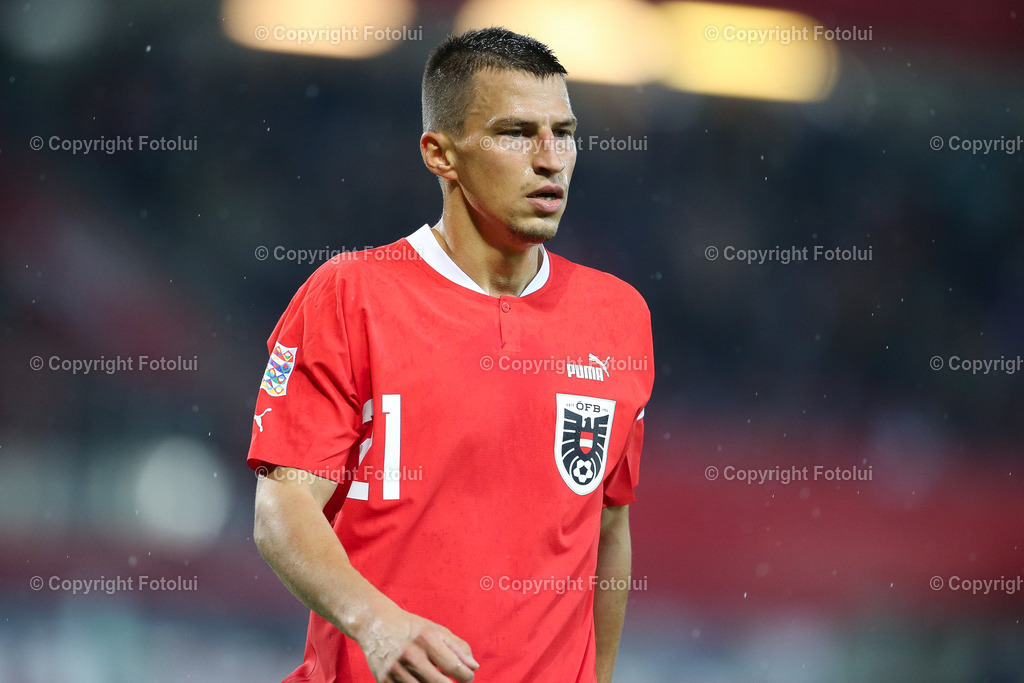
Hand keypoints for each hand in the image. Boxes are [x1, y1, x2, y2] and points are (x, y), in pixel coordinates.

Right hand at [358, 603, 478, 681]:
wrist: (374, 623)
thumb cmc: (411, 627)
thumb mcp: (435, 630)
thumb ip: (457, 647)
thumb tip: (474, 667)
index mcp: (427, 638)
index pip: (453, 666)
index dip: (466, 677)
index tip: (467, 677)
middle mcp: (411, 654)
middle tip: (453, 682)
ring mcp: (396, 669)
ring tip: (434, 678)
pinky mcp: (384, 680)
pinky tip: (420, 679)